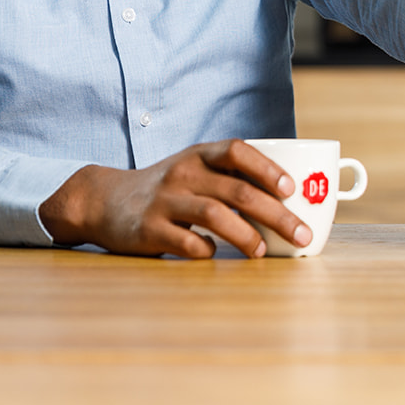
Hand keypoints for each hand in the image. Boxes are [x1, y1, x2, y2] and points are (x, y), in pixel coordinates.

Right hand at [39, 140, 309, 257]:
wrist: (103, 200)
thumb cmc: (166, 188)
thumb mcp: (194, 170)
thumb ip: (230, 178)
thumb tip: (289, 201)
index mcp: (199, 155)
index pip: (238, 150)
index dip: (267, 168)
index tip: (292, 188)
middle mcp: (182, 174)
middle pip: (238, 191)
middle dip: (277, 214)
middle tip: (301, 234)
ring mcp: (164, 201)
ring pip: (215, 215)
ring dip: (247, 235)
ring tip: (263, 251)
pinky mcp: (148, 230)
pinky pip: (186, 242)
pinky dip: (207, 250)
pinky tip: (215, 253)